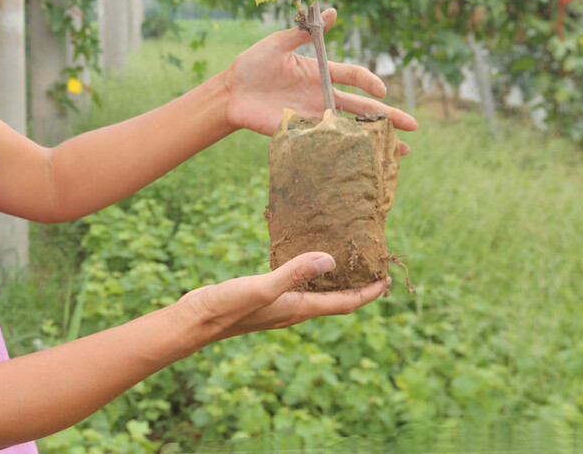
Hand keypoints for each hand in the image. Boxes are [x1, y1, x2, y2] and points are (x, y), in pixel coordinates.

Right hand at [177, 251, 388, 341]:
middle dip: (358, 288)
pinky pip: (297, 287)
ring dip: (335, 283)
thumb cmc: (227, 307)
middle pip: (335, 301)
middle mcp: (293, 310)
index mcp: (298, 308)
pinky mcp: (264, 298)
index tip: (387, 278)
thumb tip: (330, 260)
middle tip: (373, 267)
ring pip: (317, 295)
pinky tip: (300, 262)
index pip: (344, 303)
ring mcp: (279, 305)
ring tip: (347, 263)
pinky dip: (308, 275)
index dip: (369, 293)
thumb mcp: (261, 287)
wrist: (195, 321)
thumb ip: (293, 273)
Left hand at [222, 7, 417, 150]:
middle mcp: (320, 96)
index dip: (369, 82)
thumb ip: (305, 32)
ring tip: (400, 151)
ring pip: (350, 129)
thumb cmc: (251, 65)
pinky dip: (345, 150)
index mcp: (319, 72)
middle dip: (388, 116)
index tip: (381, 90)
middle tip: (413, 126)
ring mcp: (312, 116)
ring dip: (373, 140)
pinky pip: (327, 142)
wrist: (228, 92)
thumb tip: (332, 10)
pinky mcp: (299, 132)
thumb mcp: (278, 43)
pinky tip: (364, 160)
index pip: (352, 76)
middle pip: (361, 107)